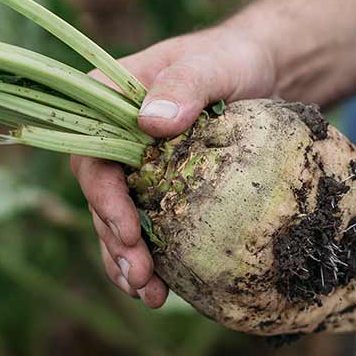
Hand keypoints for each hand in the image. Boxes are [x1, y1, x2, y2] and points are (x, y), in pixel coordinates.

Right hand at [71, 26, 276, 307]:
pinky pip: (145, 229)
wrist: (265, 72)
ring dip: (127, 262)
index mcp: (107, 103)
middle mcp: (112, 139)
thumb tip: (151, 122)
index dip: (103, 197)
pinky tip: (162, 292)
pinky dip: (150, 261)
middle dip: (116, 242)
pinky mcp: (160, 192)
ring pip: (117, 222)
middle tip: (141, 277)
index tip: (128, 229)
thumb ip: (184, 84)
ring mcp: (134, 169)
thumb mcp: (212, 64)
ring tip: (149, 296)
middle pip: (100, 198)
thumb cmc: (233, 59)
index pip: (90, 154)